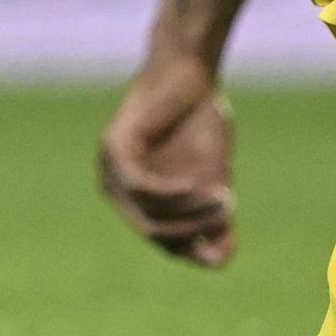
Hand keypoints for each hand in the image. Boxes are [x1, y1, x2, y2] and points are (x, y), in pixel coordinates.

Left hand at [99, 52, 237, 265]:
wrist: (189, 73)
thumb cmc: (199, 123)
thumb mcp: (214, 178)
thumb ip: (214, 218)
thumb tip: (217, 262)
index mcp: (136, 200)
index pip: (163, 241)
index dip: (195, 247)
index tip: (226, 236)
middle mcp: (115, 189)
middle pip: (152, 233)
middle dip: (193, 232)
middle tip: (226, 215)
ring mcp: (109, 168)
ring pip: (147, 214)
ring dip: (189, 212)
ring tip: (221, 199)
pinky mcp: (113, 148)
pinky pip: (140, 188)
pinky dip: (172, 193)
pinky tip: (197, 185)